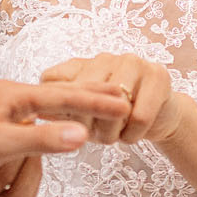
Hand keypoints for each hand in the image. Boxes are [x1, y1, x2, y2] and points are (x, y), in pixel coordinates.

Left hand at [0, 80, 130, 196]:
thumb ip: (43, 139)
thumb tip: (83, 134)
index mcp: (12, 96)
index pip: (64, 97)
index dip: (95, 102)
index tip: (124, 102)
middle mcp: (7, 103)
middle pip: (58, 102)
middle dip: (86, 99)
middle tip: (118, 97)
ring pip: (39, 128)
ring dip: (50, 135)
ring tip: (82, 114)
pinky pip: (25, 138)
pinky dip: (40, 137)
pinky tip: (49, 126)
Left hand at [40, 54, 196, 145]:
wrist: (160, 118)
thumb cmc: (112, 119)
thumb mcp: (82, 117)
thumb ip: (60, 112)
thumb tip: (36, 113)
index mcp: (79, 65)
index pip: (52, 82)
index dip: (55, 109)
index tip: (64, 127)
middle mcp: (104, 58)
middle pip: (83, 96)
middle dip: (86, 126)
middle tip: (94, 139)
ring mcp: (132, 62)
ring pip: (112, 106)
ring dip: (111, 133)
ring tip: (114, 137)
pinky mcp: (158, 75)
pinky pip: (139, 117)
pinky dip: (132, 136)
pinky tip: (131, 135)